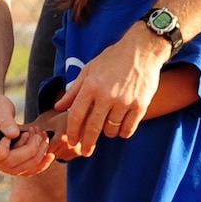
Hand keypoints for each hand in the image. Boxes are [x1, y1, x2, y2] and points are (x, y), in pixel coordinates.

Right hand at [0, 89, 56, 177]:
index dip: (7, 145)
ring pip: (25, 168)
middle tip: (34, 130)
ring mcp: (5, 166)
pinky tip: (50, 153)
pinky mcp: (17, 165)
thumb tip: (13, 134)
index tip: (14, 131)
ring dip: (38, 152)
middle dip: (29, 147)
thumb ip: (4, 120)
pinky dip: (42, 163)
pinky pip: (31, 170)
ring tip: (41, 134)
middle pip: (13, 164)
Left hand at [57, 24, 166, 154]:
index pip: (76, 116)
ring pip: (111, 130)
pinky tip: (121, 128)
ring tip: (108, 127)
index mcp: (91, 86)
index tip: (72, 142)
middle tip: (86, 151)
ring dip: (107, 133)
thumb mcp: (89, 70)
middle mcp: (106, 95)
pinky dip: (123, 132)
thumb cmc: (112, 59)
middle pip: (92, 128)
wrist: (142, 50)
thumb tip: (58, 107)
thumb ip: (74, 91)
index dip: (73, 132)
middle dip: (87, 143)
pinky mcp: (140, 105)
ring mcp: (124, 101)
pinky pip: (128, 129)